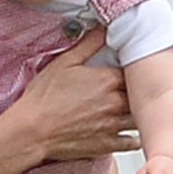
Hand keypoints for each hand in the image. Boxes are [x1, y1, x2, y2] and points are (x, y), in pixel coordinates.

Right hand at [19, 29, 139, 160]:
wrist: (31, 131)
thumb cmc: (43, 98)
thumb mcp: (63, 63)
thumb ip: (88, 45)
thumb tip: (103, 29)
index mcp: (108, 80)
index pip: (135, 71)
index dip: (132, 71)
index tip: (127, 72)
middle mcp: (115, 102)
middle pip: (140, 95)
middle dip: (136, 92)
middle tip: (129, 90)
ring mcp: (113, 125)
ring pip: (139, 118)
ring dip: (137, 114)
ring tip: (129, 110)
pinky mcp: (108, 144)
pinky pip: (132, 142)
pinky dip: (131, 137)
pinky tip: (125, 132)